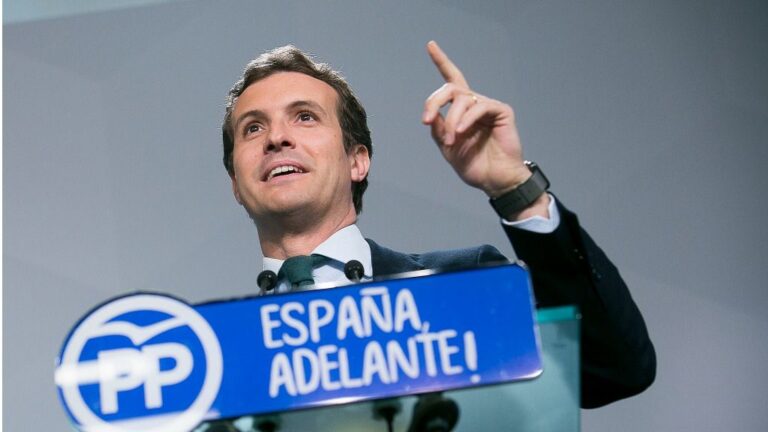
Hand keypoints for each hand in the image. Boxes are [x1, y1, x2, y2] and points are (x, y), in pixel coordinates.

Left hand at [422, 41, 530, 198]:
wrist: (495, 180)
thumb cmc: (474, 165)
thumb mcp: (448, 148)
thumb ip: (438, 129)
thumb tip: (430, 114)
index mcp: (461, 111)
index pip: (450, 81)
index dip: (441, 61)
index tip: (430, 45)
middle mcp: (474, 104)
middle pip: (450, 87)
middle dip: (433, 102)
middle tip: (426, 121)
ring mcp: (488, 106)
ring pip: (461, 99)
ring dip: (450, 121)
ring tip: (452, 141)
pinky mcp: (501, 111)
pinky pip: (479, 106)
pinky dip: (466, 119)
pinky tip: (461, 132)